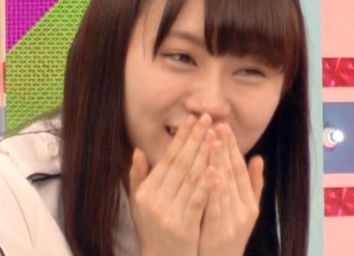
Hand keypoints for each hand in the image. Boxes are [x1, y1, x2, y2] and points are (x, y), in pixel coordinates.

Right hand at [129, 114, 216, 255]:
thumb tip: (138, 151)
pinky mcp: (183, 227)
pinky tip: (215, 169)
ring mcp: (168, 214)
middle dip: (195, 140)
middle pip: (180, 164)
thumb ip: (137, 178)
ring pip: (190, 179)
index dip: (181, 139)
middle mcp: (154, 200)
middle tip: (208, 119)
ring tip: (216, 136)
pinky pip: (196, 202)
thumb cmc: (153, 234)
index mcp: (145, 193)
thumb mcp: (139, 206)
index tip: (193, 120)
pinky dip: (206, 185)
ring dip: (204, 155)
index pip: (167, 160)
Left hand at [199, 123, 263, 255]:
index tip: (222, 125)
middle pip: (233, 173)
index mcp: (248, 202)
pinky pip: (215, 206)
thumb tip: (258, 157)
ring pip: (225, 186)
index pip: (239, 169)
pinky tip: (210, 173)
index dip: (231, 147)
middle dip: (225, 147)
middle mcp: (244, 209)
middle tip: (217, 124)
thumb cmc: (226, 236)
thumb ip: (252, 186)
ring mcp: (233, 220)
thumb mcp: (245, 212)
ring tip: (214, 140)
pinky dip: (214, 189)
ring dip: (219, 162)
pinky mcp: (221, 231)